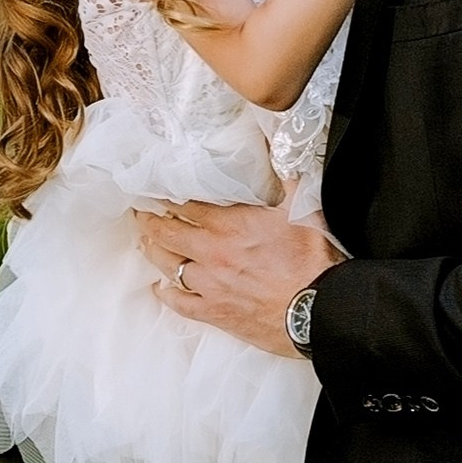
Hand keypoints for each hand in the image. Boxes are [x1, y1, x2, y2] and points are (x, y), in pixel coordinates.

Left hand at [136, 199, 336, 356]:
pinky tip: (160, 288)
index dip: (168, 198)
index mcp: (231, 225)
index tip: (157, 193)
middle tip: (141, 215)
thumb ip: (285, 180)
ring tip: (147, 243)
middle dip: (150, 222)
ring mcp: (210, 285)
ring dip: (154, 252)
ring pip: (168, 266)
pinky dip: (167, 295)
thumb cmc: (314, 262)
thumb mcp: (303, 209)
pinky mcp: (215, 313)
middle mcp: (213, 253)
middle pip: (168, 233)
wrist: (321, 309)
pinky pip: (180, 304)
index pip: (187, 206)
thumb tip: (279, 149)